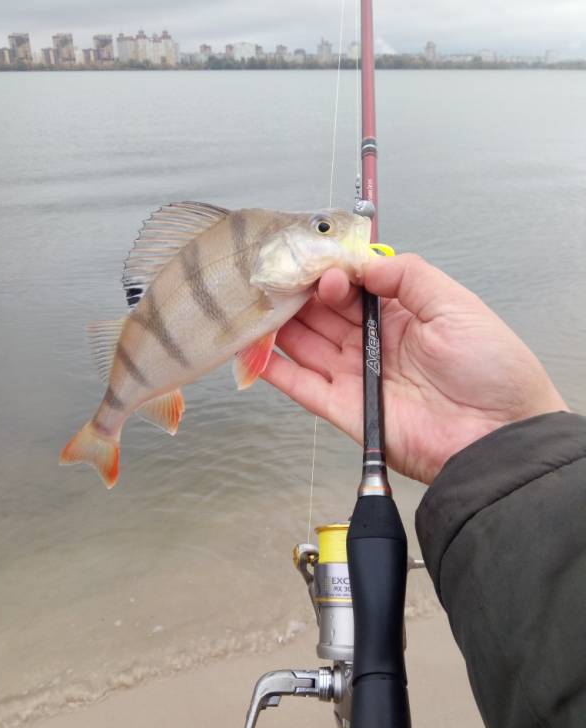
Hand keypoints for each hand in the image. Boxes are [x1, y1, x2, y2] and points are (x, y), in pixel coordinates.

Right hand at [262, 254, 567, 483]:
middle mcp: (374, 343)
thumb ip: (408, 276)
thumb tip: (360, 265)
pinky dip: (276, 370)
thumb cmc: (491, 369)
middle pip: (323, 314)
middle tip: (273, 279)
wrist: (498, 437)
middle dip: (298, 295)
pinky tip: (255, 349)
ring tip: (254, 305)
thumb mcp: (456, 305)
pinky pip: (303, 387)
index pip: (352, 287)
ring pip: (306, 345)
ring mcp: (357, 376)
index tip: (314, 267)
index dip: (330, 274)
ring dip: (280, 326)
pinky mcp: (345, 410)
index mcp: (401, 315)